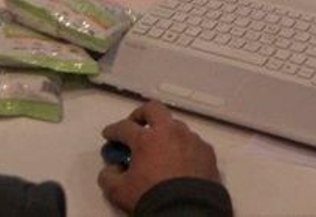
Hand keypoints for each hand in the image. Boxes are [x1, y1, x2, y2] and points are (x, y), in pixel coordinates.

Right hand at [97, 100, 220, 212]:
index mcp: (146, 138)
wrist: (188, 211)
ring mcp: (191, 139)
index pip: (124, 127)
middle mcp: (170, 132)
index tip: (109, 135)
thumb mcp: (118, 191)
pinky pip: (193, 143)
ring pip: (176, 126)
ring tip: (160, 149)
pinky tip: (181, 162)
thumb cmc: (151, 197)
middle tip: (136, 126)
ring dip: (165, 133)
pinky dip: (183, 148)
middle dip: (140, 115)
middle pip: (153, 109)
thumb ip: (108, 176)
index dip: (113, 130)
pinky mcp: (207, 151)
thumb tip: (112, 168)